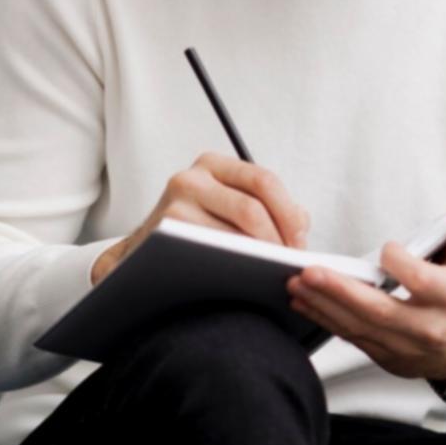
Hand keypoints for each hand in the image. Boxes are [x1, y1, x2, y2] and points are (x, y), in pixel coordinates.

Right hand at [91, 152, 310, 285]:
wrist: (144, 256)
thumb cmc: (196, 232)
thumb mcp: (226, 206)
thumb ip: (266, 207)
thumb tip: (301, 224)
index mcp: (213, 165)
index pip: (264, 181)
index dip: (289, 214)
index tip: (300, 243)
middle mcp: (191, 178)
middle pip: (253, 208)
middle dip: (279, 240)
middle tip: (290, 264)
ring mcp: (175, 204)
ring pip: (234, 234)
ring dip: (261, 258)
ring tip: (274, 274)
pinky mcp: (166, 234)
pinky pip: (212, 253)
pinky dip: (236, 268)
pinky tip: (247, 279)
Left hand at [285, 205, 445, 380]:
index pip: (423, 283)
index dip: (403, 266)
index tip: (387, 250)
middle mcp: (427, 326)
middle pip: (381, 311)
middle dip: (342, 292)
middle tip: (309, 272)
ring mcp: (404, 346)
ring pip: (360, 328)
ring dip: (324, 305)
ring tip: (297, 283)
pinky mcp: (384, 355)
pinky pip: (350, 338)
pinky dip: (324, 318)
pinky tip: (303, 300)